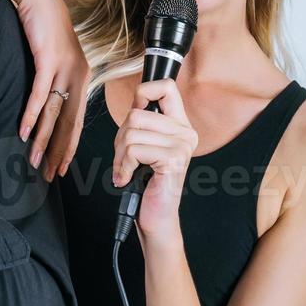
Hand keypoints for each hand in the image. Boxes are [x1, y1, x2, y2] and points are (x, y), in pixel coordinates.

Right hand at [15, 0, 89, 181]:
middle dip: (59, 152)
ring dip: (43, 139)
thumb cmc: (43, 27)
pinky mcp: (48, 60)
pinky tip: (24, 132)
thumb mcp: (53, 56)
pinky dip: (32, 115)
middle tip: (50, 176)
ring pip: (54, 113)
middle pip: (69, 122)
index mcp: (81, 77)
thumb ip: (54, 80)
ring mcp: (64, 68)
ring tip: (35, 161)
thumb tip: (46, 105)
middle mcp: (78, 75)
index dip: (70, 146)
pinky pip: (40, 94)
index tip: (62, 167)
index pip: (77, 120)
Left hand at [112, 79, 197, 236]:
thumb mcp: (145, 145)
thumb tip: (136, 100)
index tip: (135, 110)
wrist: (156, 218)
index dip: (144, 92)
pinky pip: (135, 150)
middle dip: (120, 138)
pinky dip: (123, 166)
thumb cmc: (147, 183)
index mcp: (180, 125)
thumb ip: (143, 123)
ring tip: (126, 168)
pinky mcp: (173, 160)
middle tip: (124, 157)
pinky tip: (127, 177)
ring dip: (120, 155)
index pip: (166, 87)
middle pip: (136, 114)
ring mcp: (182, 146)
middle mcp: (185, 133)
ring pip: (132, 133)